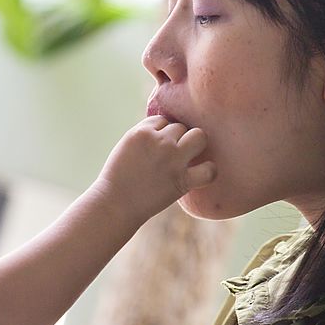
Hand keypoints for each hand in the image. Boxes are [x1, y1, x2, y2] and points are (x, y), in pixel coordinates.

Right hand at [92, 116, 215, 224]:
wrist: (115, 204)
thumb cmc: (118, 178)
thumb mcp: (126, 145)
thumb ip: (145, 134)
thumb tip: (168, 129)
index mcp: (142, 132)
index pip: (163, 120)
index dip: (162, 134)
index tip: (156, 148)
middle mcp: (159, 141)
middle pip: (181, 127)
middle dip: (177, 139)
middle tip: (170, 156)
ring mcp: (172, 160)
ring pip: (198, 137)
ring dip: (194, 146)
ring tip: (186, 159)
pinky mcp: (182, 180)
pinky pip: (209, 169)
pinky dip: (209, 170)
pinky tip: (201, 173)